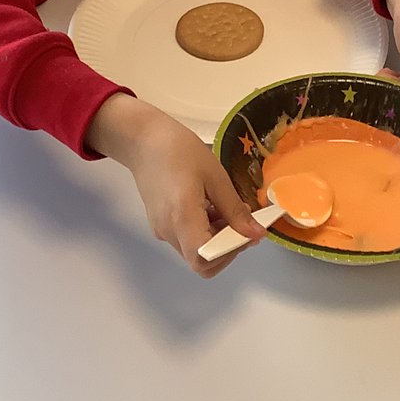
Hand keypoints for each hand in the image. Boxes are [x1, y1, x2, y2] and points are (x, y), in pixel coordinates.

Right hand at [85, 93, 265, 276]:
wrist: (143, 140)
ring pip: (196, 250)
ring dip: (217, 237)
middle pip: (202, 259)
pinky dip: (205, 230)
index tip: (247, 231)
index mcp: (182, 218)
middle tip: (242, 219)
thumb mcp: (215, 176)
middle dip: (228, 245)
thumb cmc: (179, 150)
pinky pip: (187, 238)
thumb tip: (256, 234)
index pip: (204, 260)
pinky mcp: (160, 225)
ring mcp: (162, 230)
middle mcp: (168, 231)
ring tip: (225, 206)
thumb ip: (235, 209)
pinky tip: (210, 205)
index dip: (231, 252)